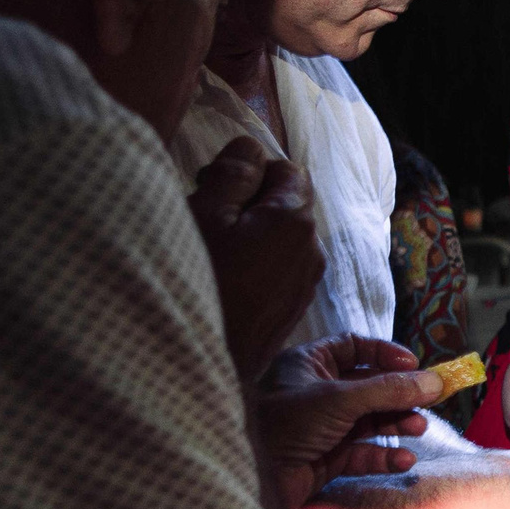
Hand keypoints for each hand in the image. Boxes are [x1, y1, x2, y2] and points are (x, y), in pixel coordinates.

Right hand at [188, 137, 322, 380]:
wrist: (199, 360)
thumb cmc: (197, 280)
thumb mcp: (205, 213)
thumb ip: (233, 173)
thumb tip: (252, 148)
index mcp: (295, 220)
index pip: (287, 169)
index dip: (248, 171)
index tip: (212, 187)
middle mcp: (312, 250)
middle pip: (287, 203)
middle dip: (249, 200)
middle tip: (205, 215)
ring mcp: (305, 282)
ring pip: (281, 236)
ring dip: (250, 231)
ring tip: (210, 248)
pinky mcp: (291, 307)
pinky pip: (278, 266)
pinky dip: (254, 260)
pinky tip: (222, 275)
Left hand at [254, 336, 440, 508]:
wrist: (252, 479)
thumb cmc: (286, 424)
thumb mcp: (341, 399)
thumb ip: (390, 389)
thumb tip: (434, 381)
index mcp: (308, 365)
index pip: (353, 347)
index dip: (385, 354)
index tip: (415, 365)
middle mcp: (315, 393)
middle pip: (369, 387)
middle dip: (399, 396)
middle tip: (429, 402)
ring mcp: (321, 428)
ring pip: (369, 421)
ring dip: (396, 425)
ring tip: (418, 429)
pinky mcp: (325, 459)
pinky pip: (362, 453)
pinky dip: (384, 456)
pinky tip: (402, 460)